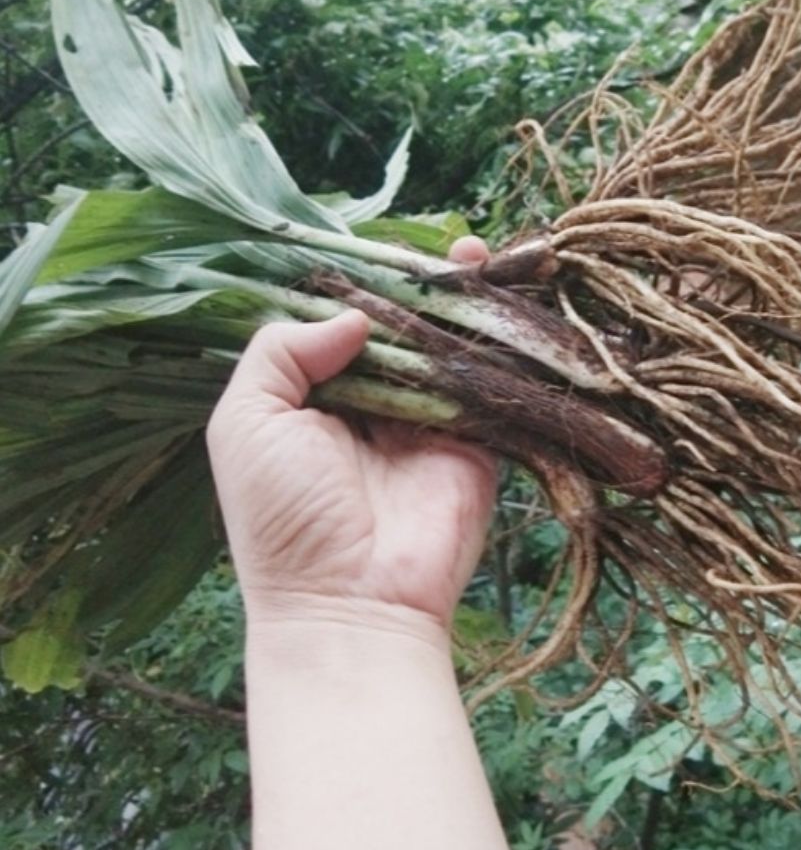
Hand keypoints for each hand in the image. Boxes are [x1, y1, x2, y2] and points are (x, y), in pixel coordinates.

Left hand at [206, 237, 495, 629]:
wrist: (351, 602)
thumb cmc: (284, 517)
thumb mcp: (246, 423)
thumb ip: (280, 352)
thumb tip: (353, 315)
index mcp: (320, 396)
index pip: (346, 325)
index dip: (366, 286)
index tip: (386, 249)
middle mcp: (377, 403)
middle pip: (404, 331)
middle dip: (423, 287)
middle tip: (444, 246)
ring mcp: (429, 422)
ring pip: (450, 349)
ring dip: (465, 304)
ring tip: (474, 254)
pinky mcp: (475, 443)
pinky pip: (489, 386)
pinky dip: (499, 346)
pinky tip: (505, 300)